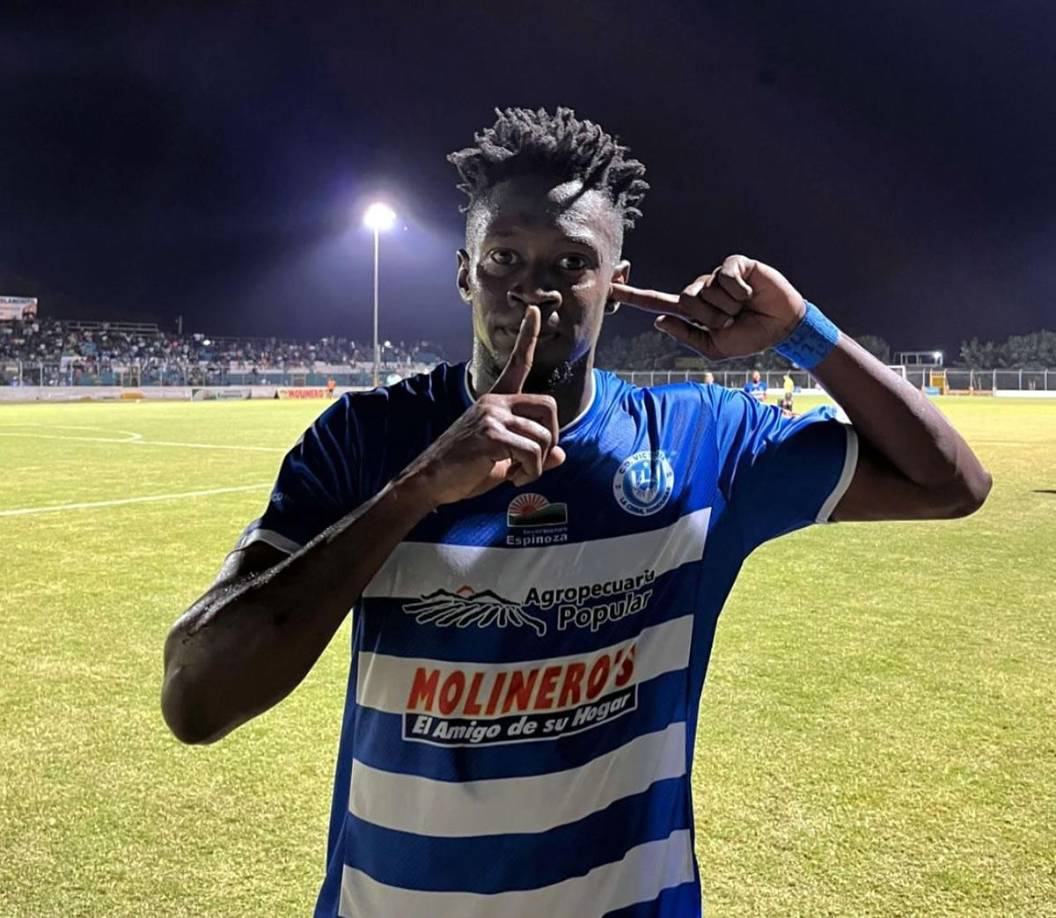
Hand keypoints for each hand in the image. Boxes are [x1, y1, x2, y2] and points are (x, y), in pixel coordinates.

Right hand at [400, 305, 565, 506]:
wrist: (429, 481)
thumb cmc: (464, 471)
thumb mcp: (504, 462)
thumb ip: (533, 455)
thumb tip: (560, 454)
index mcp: (496, 400)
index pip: (517, 363)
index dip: (528, 337)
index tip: (534, 310)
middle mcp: (494, 401)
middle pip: (549, 407)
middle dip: (552, 438)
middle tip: (534, 460)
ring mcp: (491, 415)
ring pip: (543, 437)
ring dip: (537, 465)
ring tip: (517, 474)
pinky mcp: (490, 434)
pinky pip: (531, 452)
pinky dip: (530, 471)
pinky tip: (512, 477)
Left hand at [610, 254, 806, 359]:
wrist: (781, 328)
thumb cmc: (748, 338)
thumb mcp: (714, 347)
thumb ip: (686, 335)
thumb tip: (657, 320)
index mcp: (692, 311)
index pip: (656, 301)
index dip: (633, 296)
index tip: (610, 289)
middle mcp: (700, 290)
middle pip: (686, 300)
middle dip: (711, 316)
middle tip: (732, 320)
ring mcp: (716, 276)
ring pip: (705, 290)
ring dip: (728, 306)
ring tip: (744, 308)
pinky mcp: (735, 264)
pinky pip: (725, 276)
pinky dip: (739, 291)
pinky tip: (751, 293)